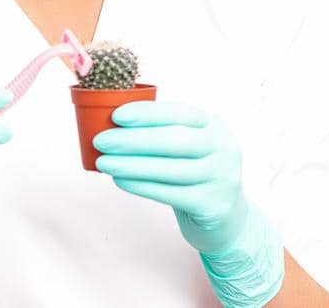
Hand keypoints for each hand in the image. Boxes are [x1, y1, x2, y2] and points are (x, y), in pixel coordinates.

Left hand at [93, 100, 284, 306]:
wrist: (226, 216)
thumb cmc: (195, 174)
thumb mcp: (190, 146)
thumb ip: (162, 133)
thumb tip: (113, 125)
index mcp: (215, 124)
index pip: (179, 113)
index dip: (147, 113)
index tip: (116, 116)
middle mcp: (223, 147)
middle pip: (174, 140)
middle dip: (133, 140)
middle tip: (101, 141)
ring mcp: (221, 177)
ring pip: (170, 168)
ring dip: (131, 165)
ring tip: (103, 163)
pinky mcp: (213, 204)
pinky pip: (170, 193)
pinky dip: (141, 186)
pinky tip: (120, 181)